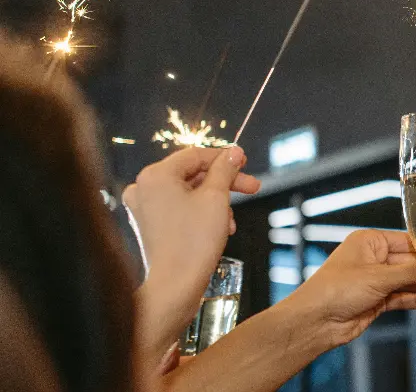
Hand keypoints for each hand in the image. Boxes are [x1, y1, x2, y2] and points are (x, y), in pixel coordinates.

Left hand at [124, 146, 260, 286]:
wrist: (175, 285)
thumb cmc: (193, 242)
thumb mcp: (217, 198)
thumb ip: (225, 170)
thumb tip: (234, 152)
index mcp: (155, 175)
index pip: (195, 155)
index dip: (224, 157)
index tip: (244, 161)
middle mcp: (143, 188)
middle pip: (192, 174)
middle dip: (224, 182)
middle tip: (251, 186)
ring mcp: (143, 207)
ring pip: (188, 192)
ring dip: (215, 201)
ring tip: (232, 219)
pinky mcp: (148, 225)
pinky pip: (179, 207)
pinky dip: (200, 212)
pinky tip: (218, 227)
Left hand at [283, 229, 415, 346]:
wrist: (313, 323)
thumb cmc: (334, 290)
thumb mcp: (380, 277)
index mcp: (370, 241)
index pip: (411, 242)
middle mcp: (374, 259)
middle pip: (414, 263)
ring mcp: (377, 281)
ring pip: (411, 281)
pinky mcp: (378, 300)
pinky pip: (405, 296)